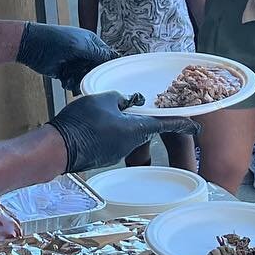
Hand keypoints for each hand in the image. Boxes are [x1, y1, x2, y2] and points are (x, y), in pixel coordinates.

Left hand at [16, 22, 115, 93]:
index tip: (105, 76)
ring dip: (78, 81)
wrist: (31, 46)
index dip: (107, 67)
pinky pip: (74, 83)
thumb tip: (116, 57)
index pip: (108, 57)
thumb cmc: (54, 40)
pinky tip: (64, 80)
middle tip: (81, 75)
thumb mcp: (79, 45)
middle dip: (89, 76)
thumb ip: (98, 53)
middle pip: (97, 71)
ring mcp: (75, 64)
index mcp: (92, 43)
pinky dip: (69, 84)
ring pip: (86, 79)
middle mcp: (86, 54)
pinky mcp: (66, 73)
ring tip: (69, 77)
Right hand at [48, 93, 199, 174]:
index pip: (167, 125)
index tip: (196, 125)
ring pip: (128, 134)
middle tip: (142, 106)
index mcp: (136, 129)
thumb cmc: (82, 122)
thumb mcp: (103, 100)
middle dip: (145, 117)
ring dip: (125, 123)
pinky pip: (114, 140)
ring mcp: (116, 152)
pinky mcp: (104, 156)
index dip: (183, 123)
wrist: (57, 149)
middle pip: (145, 129)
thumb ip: (120, 99)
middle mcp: (130, 144)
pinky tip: (98, 122)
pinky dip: (113, 130)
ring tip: (109, 109)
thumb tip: (130, 101)